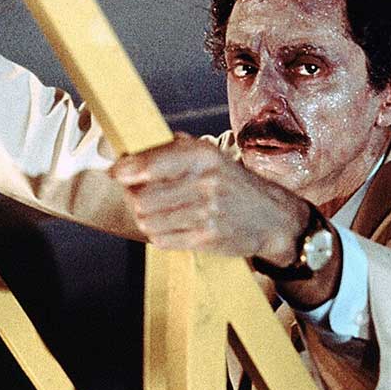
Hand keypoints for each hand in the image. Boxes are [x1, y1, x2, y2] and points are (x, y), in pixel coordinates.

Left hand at [110, 133, 310, 265]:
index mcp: (204, 156)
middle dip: (134, 197)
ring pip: (148, 220)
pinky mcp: (206, 239)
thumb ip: (174, 149)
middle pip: (142, 197)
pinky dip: (159, 235)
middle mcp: (206, 182)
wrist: (273, 218)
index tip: (116, 173)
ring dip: (145, 218)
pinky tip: (170, 227)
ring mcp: (206, 213)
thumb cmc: (233, 184)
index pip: (151, 163)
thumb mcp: (211, 156)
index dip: (126, 170)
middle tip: (138, 195)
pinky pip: (161, 240)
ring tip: (157, 213)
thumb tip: (130, 153)